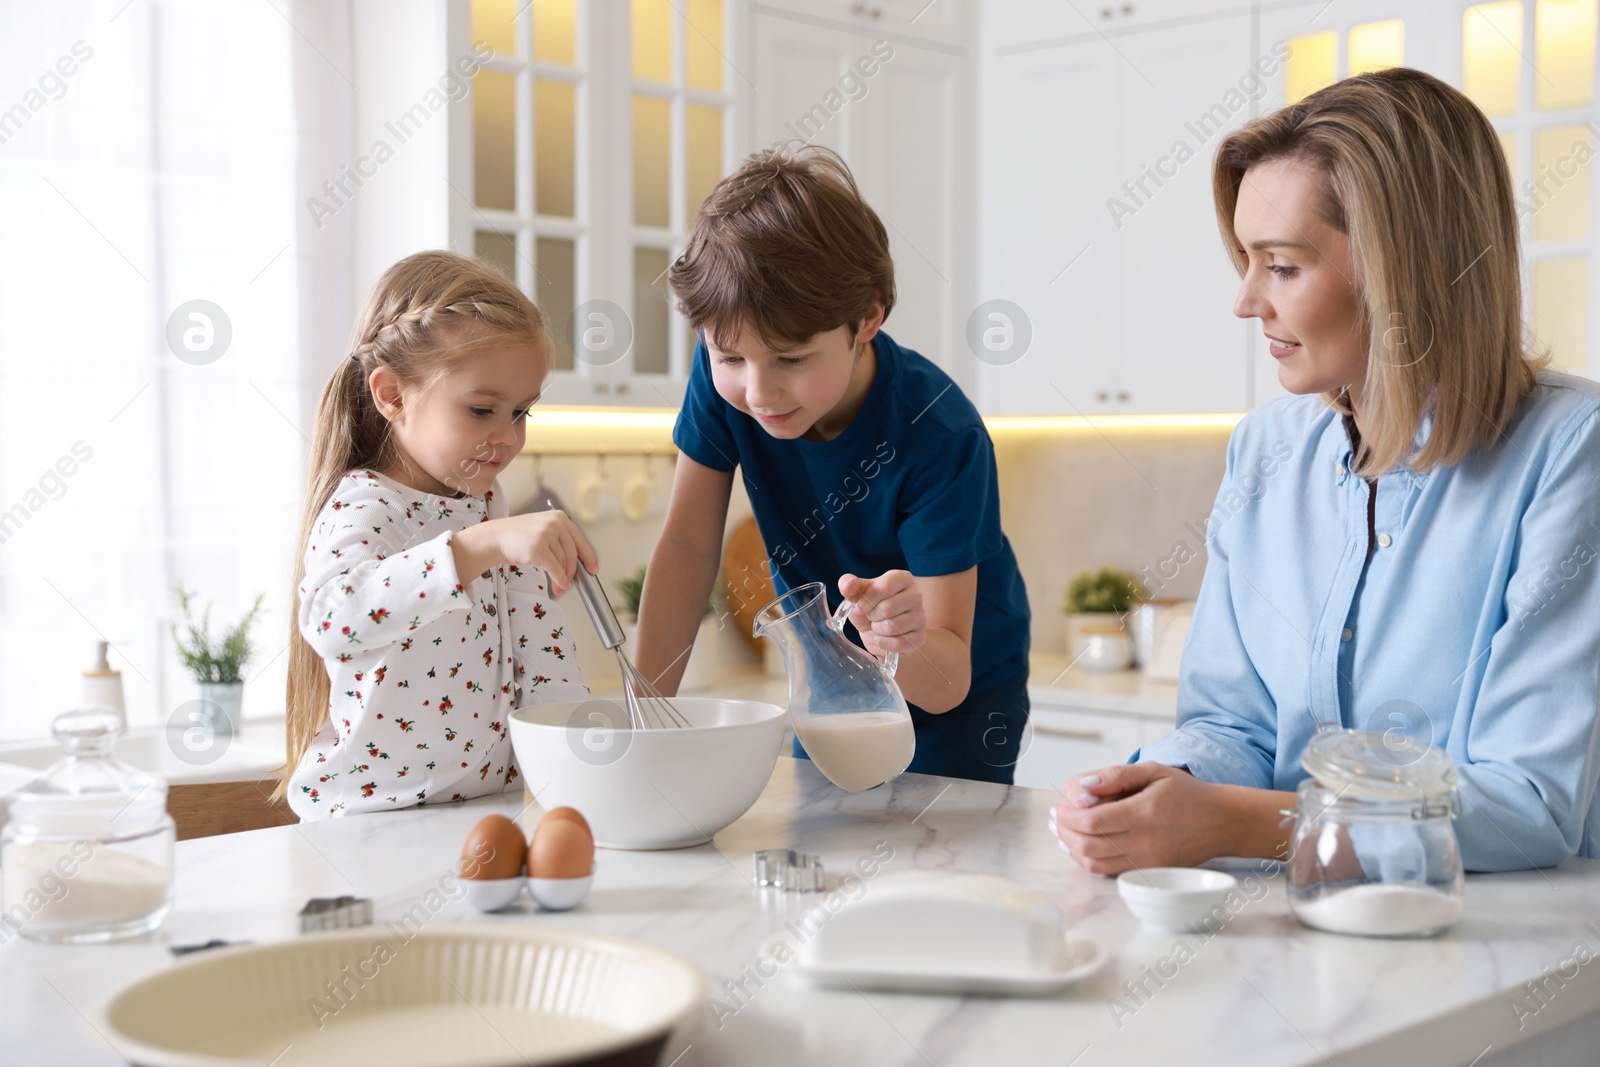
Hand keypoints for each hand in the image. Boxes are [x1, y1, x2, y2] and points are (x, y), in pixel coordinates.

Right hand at [488, 510, 597, 594]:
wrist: (495, 537)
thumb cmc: (518, 537)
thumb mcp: (543, 532)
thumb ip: (560, 544)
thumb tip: (576, 567)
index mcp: (560, 517)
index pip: (580, 540)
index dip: (588, 557)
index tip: (593, 569)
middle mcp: (555, 522)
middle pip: (572, 554)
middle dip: (571, 573)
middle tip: (569, 585)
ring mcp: (546, 534)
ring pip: (563, 562)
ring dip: (562, 578)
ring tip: (559, 587)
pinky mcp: (538, 547)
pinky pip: (554, 568)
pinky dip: (558, 579)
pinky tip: (558, 586)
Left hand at [839, 571, 925, 656]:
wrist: (879, 633)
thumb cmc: (869, 609)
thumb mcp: (856, 595)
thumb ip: (849, 585)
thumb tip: (849, 584)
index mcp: (902, 578)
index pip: (884, 588)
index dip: (866, 600)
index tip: (860, 606)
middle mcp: (916, 595)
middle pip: (888, 608)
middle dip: (872, 616)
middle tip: (871, 617)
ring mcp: (921, 617)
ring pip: (893, 626)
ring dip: (877, 630)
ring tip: (878, 626)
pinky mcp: (920, 637)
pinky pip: (899, 643)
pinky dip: (884, 643)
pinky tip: (882, 639)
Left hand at [1048, 762, 1234, 874]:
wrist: (1222, 822)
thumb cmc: (1187, 793)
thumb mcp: (1154, 771)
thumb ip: (1116, 776)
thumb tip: (1082, 786)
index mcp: (1144, 814)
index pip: (1092, 821)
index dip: (1068, 816)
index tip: (1059, 807)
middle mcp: (1145, 843)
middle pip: (1088, 845)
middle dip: (1065, 832)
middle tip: (1056, 819)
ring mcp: (1148, 862)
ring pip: (1095, 863)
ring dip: (1073, 849)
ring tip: (1064, 832)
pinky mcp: (1150, 873)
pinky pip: (1110, 871)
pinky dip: (1090, 860)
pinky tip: (1084, 845)